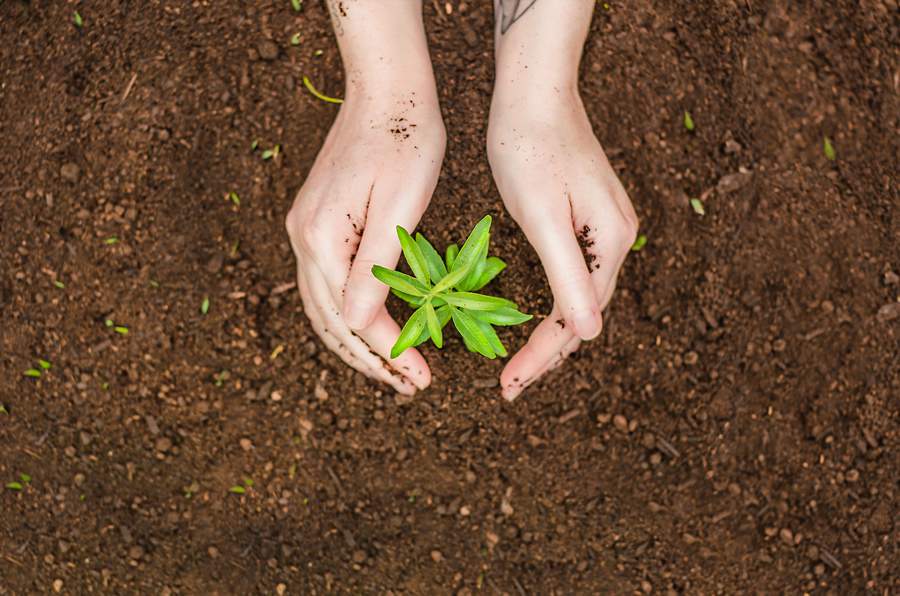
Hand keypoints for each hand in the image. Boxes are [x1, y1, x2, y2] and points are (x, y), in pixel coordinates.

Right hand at [286, 93, 445, 394]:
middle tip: (409, 386)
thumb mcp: (400, 208)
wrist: (387, 91)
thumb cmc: (406, 141)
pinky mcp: (316, 223)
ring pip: (323, 308)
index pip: (355, 316)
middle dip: (371, 359)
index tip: (422, 379)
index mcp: (323, 237)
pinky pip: (325, 285)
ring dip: (356, 344)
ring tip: (392, 369)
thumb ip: (375, 269)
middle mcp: (304, 238)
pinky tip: (370, 328)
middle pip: (330, 321)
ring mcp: (305, 230)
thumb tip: (357, 326)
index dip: (390, 352)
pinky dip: (347, 315)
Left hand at [487, 90, 638, 400]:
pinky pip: (572, 277)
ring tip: (519, 368)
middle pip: (583, 314)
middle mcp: (617, 239)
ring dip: (549, 336)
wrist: (534, 91)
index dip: (543, 357)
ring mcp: (605, 229)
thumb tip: (590, 334)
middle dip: (547, 356)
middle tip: (510, 388)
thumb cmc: (529, 147)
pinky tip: (531, 320)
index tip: (509, 386)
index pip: (577, 317)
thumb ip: (568, 274)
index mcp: (611, 241)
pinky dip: (550, 306)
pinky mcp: (586, 220)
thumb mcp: (543, 216)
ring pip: (577, 299)